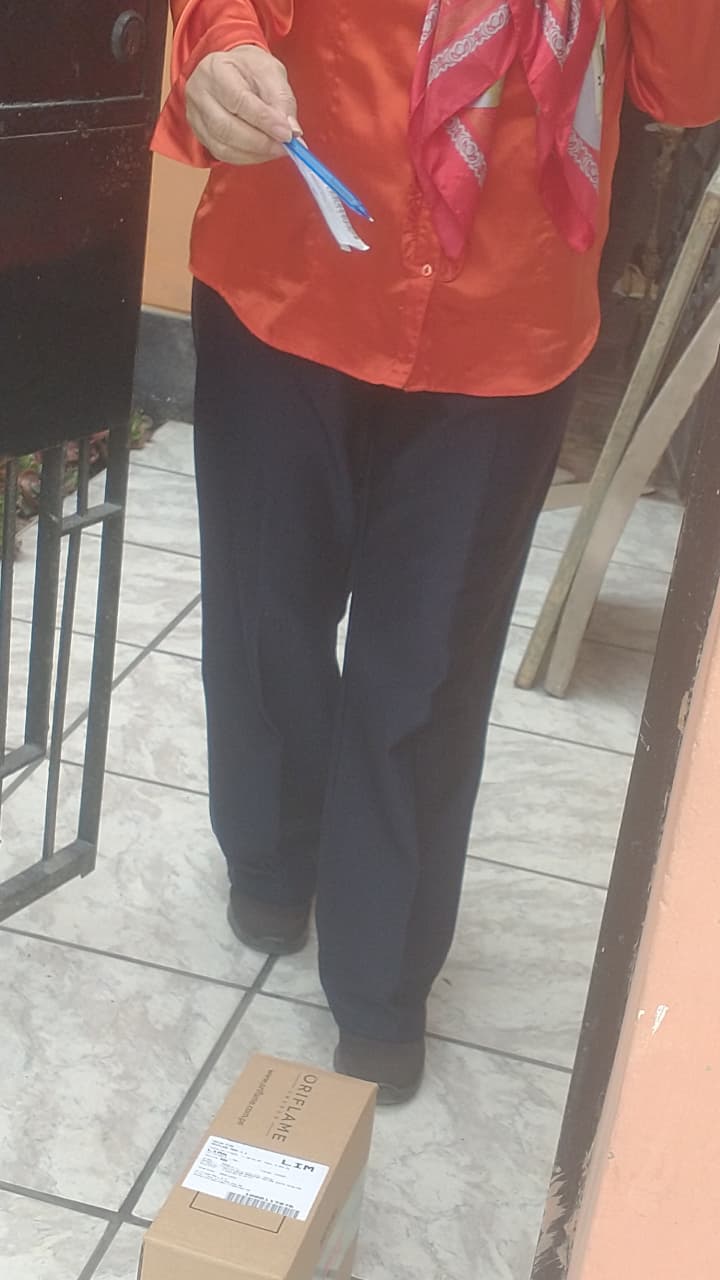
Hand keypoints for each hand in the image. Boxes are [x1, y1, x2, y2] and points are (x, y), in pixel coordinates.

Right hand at [185, 45, 299, 164]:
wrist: (233, 72)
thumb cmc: (250, 69)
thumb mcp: (271, 72)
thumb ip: (282, 99)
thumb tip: (292, 131)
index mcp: (215, 69)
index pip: (238, 100)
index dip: (264, 120)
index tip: (287, 134)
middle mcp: (199, 92)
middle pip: (226, 127)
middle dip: (260, 142)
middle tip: (284, 146)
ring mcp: (196, 115)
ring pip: (223, 145)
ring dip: (255, 153)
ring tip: (276, 149)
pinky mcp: (200, 134)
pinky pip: (223, 154)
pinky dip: (247, 157)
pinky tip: (262, 152)